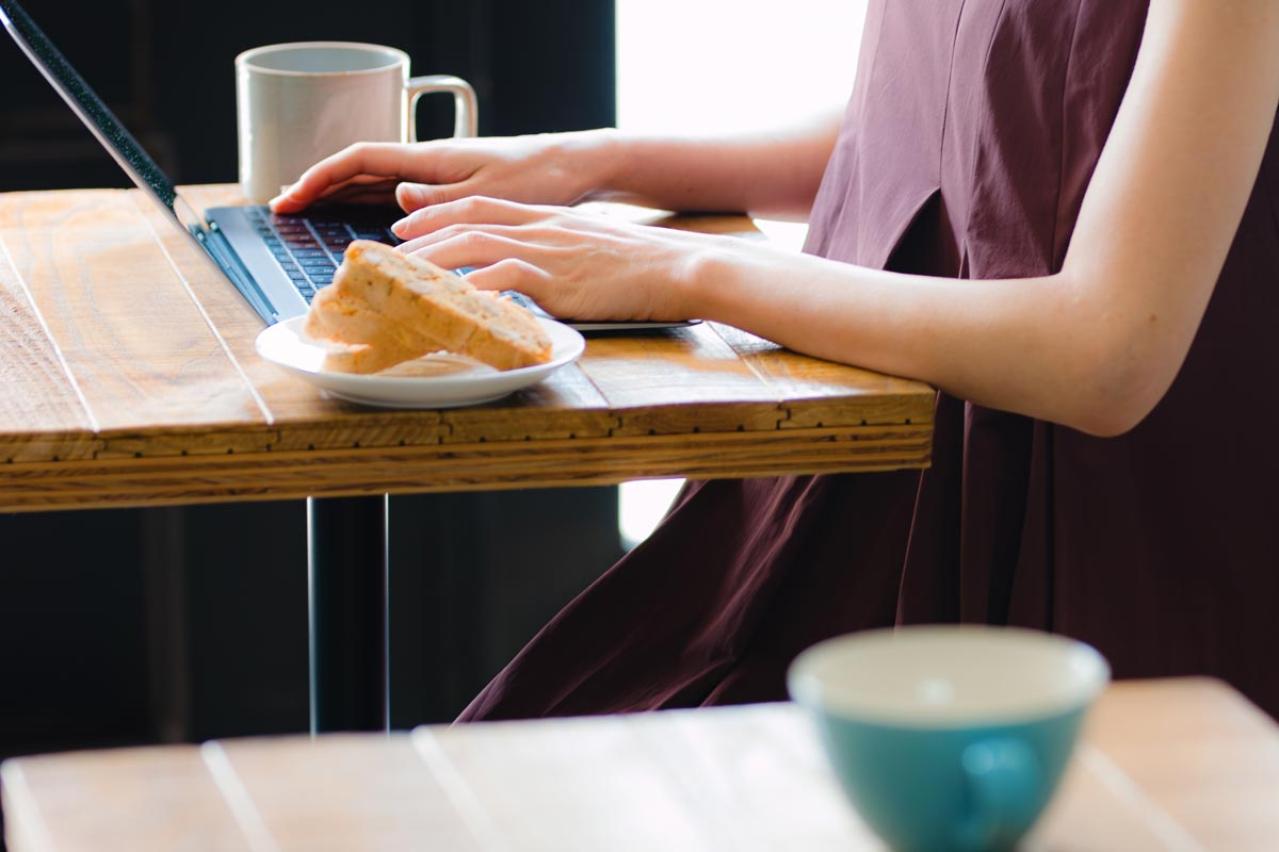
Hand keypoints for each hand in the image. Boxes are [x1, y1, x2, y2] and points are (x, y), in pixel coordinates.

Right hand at [269, 130, 618, 214]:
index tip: (291, 196)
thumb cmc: (536, 177)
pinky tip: (357, 216)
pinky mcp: (450, 189)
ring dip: (337, 194)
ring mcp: (436, 174)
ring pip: (373, 181)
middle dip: (317, 185)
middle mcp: (427, 163)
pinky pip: (396, 193)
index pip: (361, 159)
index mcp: (430, 158)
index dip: (321, 176)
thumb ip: (440, 200)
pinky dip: (368, 203)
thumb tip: (394, 200)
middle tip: (282, 208)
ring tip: (304, 210)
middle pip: (358, 169)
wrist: (571, 168)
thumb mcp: (488, 194)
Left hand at [395, 196, 727, 320]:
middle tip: (386, 253)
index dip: (439, 215)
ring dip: (433, 261)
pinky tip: (450, 303)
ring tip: (402, 277)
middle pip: (466, 222)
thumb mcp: (592, 249)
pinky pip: (503, 279)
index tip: (408, 227)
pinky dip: (473, 290)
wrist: (678, 266)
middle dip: (422, 237)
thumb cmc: (643, 266)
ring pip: (474, 245)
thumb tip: (541, 274)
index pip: (481, 205)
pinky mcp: (557, 279)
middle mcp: (540, 228)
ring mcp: (547, 251)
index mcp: (547, 217)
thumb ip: (560, 254)